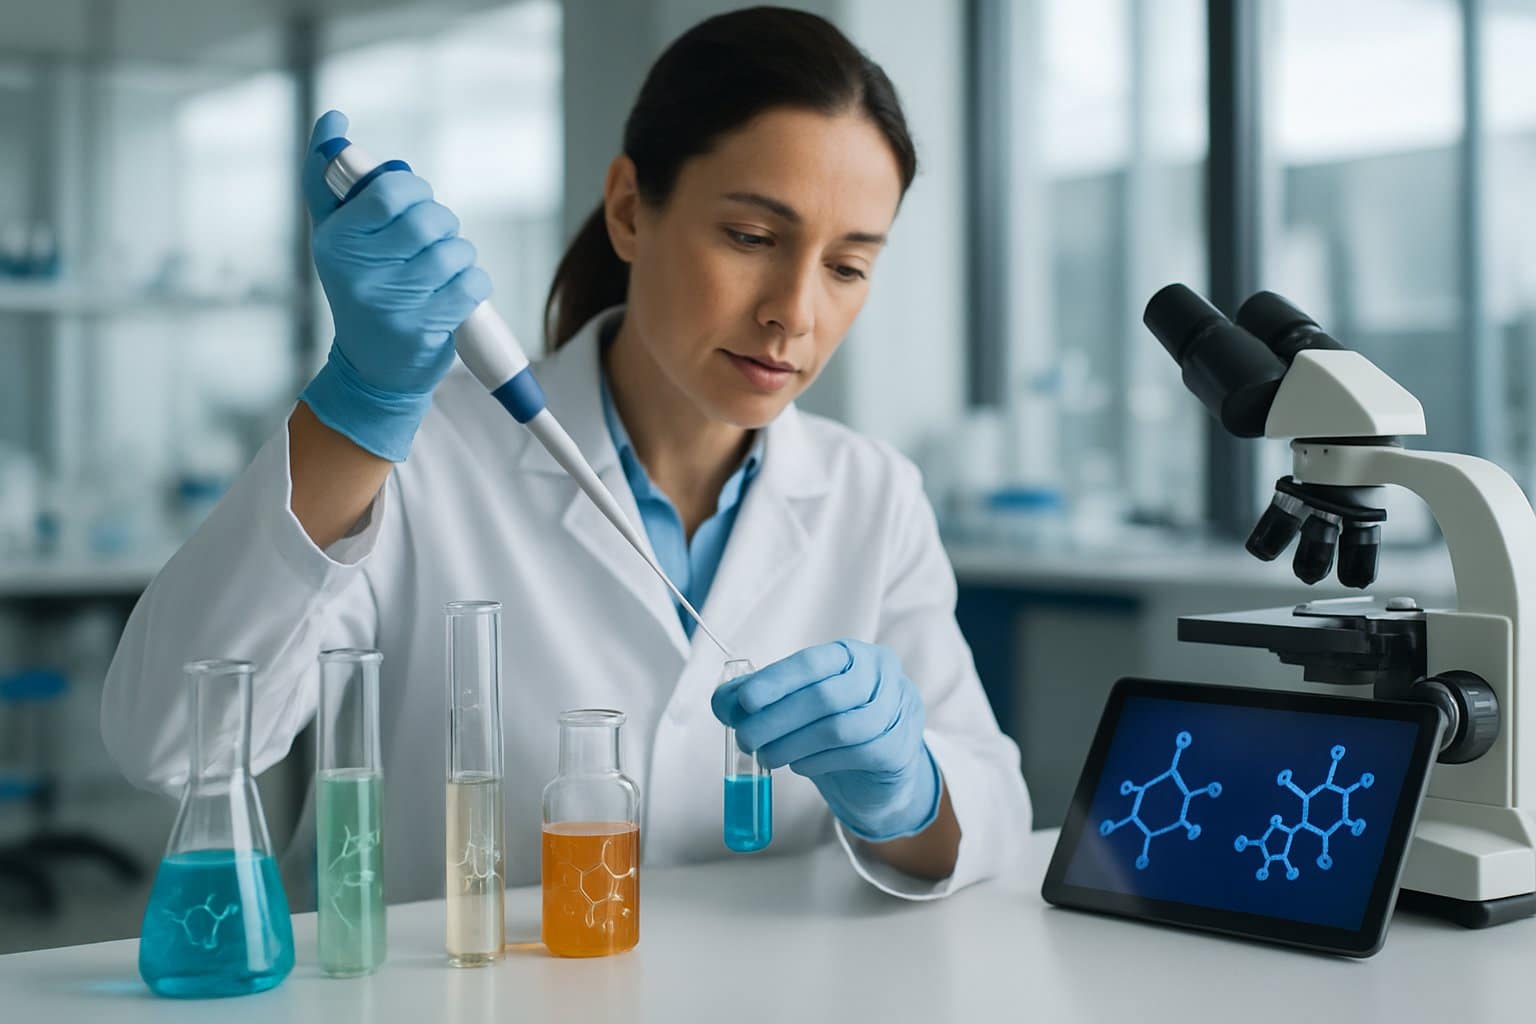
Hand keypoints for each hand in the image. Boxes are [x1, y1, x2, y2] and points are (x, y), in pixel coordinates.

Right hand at [298, 110, 491, 461]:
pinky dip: (473, 285)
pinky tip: (454, 295)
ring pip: (456, 251)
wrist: (372, 369)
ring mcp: (392, 303)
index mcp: (335, 241)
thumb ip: (330, 179)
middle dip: (441, 225)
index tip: (411, 204)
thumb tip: (333, 120)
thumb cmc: (358, 288)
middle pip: (429, 219)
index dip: (414, 191)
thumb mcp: (334, 237)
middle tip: (431, 240)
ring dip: (458, 257)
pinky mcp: (425, 330)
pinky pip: (473, 285)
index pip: (392, 191)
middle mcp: (358, 272)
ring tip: (439, 273)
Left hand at [711, 640, 940, 841]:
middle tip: (746, 738)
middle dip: (777, 719)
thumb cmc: (833, 724)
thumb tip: (725, 702)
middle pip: (825, 696)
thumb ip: (760, 696)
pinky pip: (855, 755)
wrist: (879, 767)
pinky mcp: (900, 747)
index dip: (777, 680)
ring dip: (793, 744)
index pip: (813, 661)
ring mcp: (898, 710)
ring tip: (768, 756)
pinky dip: (818, 762)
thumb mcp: (797, 703)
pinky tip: (799, 765)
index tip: (745, 701)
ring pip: (839, 728)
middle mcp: (882, 675)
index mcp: (853, 654)